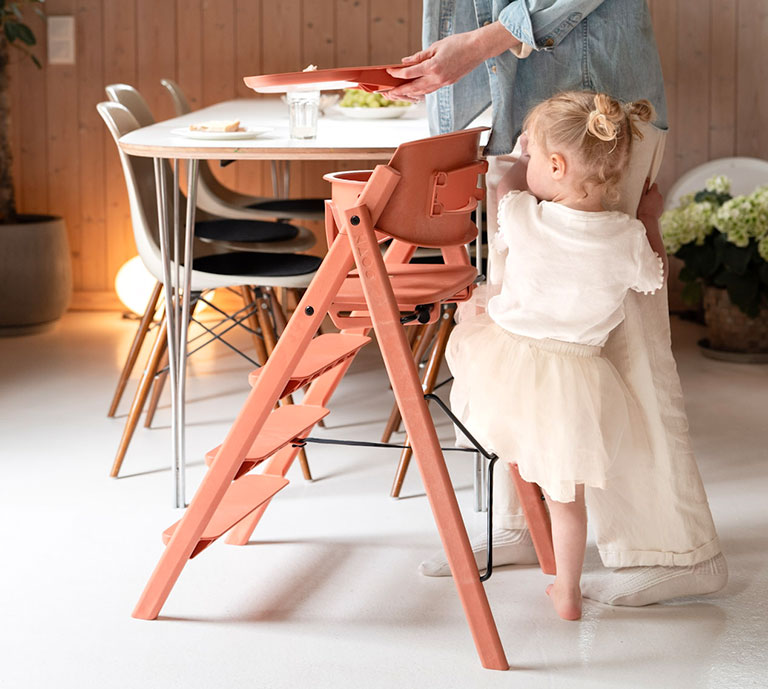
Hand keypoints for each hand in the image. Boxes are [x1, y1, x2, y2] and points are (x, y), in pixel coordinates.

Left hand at [383, 22, 520, 100]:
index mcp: (433, 67)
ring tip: (398, 95)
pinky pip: (430, 90)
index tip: (389, 73)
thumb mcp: (435, 46)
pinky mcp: (447, 83)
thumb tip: (405, 62)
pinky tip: (414, 91)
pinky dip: (420, 92)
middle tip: (388, 93)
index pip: (410, 73)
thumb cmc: (458, 44)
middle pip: (413, 88)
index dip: (397, 74)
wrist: (477, 49)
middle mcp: (437, 78)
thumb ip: (419, 56)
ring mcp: (443, 83)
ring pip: (422, 92)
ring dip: (409, 94)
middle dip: (399, 91)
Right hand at [637, 179, 663, 220]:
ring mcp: (661, 202)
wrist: (648, 220)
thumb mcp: (641, 196)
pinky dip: (654, 206)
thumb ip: (645, 187)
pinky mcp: (662, 209)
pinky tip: (649, 210)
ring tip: (646, 206)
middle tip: (644, 200)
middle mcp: (660, 196)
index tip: (645, 191)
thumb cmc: (642, 208)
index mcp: (655, 192)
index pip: (654, 184)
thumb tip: (648, 179)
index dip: (649, 187)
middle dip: (651, 194)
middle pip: (656, 192)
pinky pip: (658, 205)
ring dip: (653, 200)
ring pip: (657, 198)